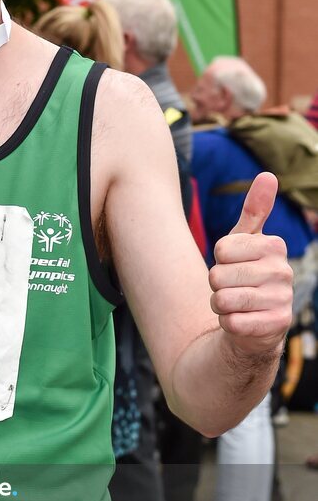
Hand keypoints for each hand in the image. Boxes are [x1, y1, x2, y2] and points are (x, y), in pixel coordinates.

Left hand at [209, 172, 292, 355]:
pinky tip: (241, 320)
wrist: (255, 322)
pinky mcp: (276, 325)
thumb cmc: (245, 274)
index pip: (221, 248)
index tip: (232, 264)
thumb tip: (268, 175)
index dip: (218, 260)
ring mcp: (282, 299)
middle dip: (216, 285)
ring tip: (235, 304)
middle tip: (232, 287)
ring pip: (222, 300)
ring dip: (219, 305)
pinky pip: (232, 323)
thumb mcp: (246, 241)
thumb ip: (255, 210)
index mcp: (274, 245)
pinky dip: (228, 324)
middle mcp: (283, 271)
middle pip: (218, 275)